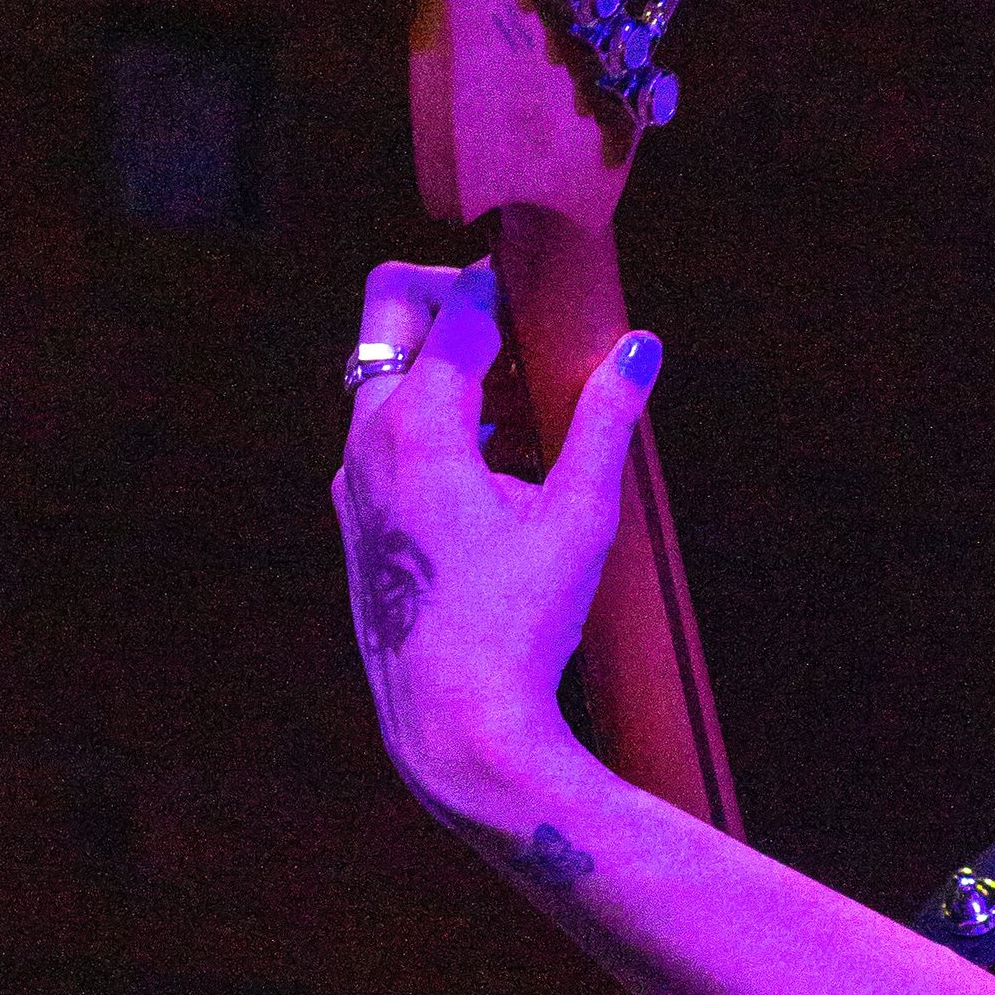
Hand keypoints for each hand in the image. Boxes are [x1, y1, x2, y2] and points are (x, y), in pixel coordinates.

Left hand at [332, 260, 661, 808]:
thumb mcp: (580, 514)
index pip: (456, 309)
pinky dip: (430, 416)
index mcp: (420, 425)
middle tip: (517, 315)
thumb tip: (640, 345)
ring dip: (443, 360)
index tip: (543, 272)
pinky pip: (383, 432)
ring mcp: (354, 479)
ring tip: (523, 396)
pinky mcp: (357, 516)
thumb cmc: (522, 619)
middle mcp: (370, 439)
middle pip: (390, 311)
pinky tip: (496, 462)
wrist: (454, 722)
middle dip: (449, 293)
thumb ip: (605, 418)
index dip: (503, 280)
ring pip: (385, 375)